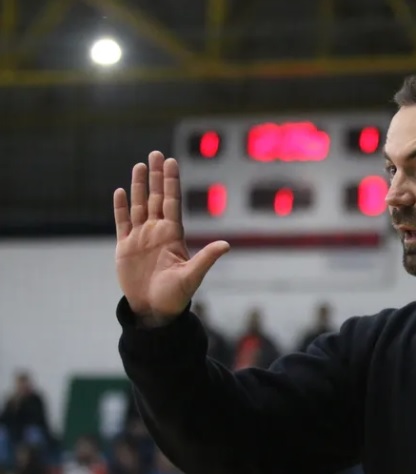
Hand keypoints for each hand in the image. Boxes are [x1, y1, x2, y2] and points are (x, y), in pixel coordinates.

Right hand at [114, 151, 229, 326]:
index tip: (171, 161)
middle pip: (155, 197)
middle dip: (155, 176)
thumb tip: (226, 245)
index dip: (171, 182)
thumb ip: (206, 258)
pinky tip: (120, 191)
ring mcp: (140, 238)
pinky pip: (122, 222)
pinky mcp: (125, 248)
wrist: (154, 310)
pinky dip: (121, 207)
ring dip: (137, 186)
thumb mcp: (192, 276)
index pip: (172, 201)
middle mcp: (157, 231)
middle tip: (155, 153)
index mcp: (173, 234)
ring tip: (139, 165)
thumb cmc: (176, 295)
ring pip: (139, 205)